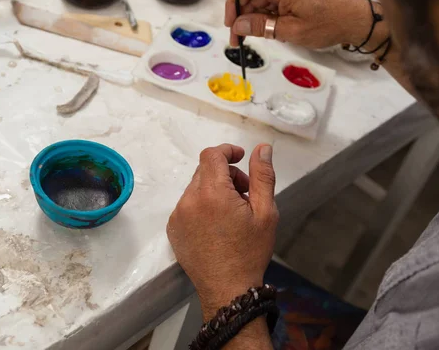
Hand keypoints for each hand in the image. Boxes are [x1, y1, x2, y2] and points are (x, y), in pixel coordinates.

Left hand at [167, 144, 278, 318]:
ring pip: (196, 188)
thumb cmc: (250, 252)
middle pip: (205, 170)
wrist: (227, 289)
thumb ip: (262, 176)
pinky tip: (217, 226)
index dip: (228, 151)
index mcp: (212, 193)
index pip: (212, 155)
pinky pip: (187, 205)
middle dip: (226, 174)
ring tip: (232, 213)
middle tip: (245, 194)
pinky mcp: (173, 228)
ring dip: (214, 190)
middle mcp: (189, 200)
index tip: (241, 158)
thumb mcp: (265, 212)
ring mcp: (178, 215)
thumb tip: (261, 148)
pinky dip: (202, 206)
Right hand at [225, 0, 370, 48]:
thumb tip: (238, 26)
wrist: (358, 19)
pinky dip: (267, 14)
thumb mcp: (291, 31)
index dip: (233, 6)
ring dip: (254, 17)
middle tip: (239, 40)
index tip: (231, 26)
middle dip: (242, 16)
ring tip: (254, 37)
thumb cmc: (330, 23)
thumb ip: (261, 27)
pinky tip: (268, 29)